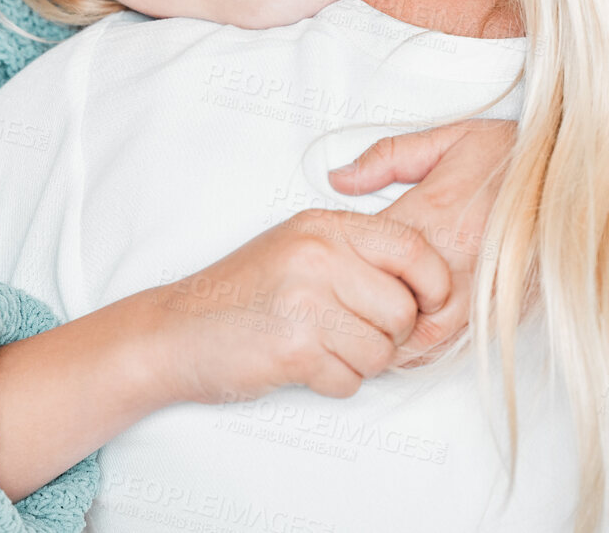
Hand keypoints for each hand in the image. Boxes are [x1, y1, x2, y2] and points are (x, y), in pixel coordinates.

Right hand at [149, 208, 449, 405]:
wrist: (175, 332)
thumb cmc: (242, 293)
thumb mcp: (299, 246)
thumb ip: (356, 253)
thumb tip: (427, 282)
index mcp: (325, 226)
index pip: (413, 248)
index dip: (433, 284)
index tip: (428, 305)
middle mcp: (317, 256)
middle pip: (403, 309)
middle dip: (390, 336)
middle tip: (355, 335)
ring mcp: (305, 302)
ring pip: (382, 351)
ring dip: (361, 364)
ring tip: (325, 348)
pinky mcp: (294, 349)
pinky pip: (351, 381)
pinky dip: (334, 383)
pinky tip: (305, 366)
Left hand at [329, 119, 515, 362]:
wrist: (575, 172)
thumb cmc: (512, 155)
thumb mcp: (447, 138)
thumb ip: (388, 157)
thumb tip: (338, 179)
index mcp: (435, 213)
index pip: (370, 256)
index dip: (348, 268)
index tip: (337, 268)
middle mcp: (456, 256)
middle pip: (391, 304)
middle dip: (366, 313)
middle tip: (347, 311)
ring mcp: (482, 286)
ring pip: (423, 334)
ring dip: (396, 336)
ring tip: (375, 330)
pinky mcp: (504, 305)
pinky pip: (457, 341)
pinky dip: (430, 347)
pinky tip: (415, 337)